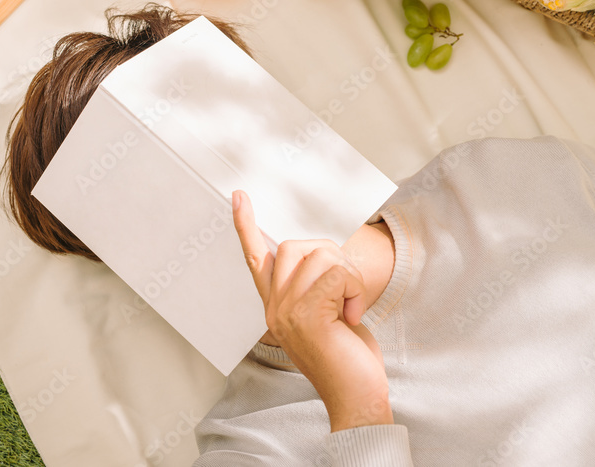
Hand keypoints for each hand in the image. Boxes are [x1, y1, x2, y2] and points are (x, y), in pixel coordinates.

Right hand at [233, 190, 392, 431]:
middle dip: (332, 259)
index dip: (246, 225)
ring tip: (349, 312)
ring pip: (322, 255)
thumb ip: (315, 287)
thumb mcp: (327, 315)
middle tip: (345, 296)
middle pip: (297, 246)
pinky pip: (337, 273)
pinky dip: (355, 289)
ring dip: (349, 278)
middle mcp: (274, 307)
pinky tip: (352, 317)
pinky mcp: (307, 315)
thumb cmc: (348, 358)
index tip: (238, 197)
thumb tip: (322, 256)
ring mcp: (287, 311)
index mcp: (275, 306)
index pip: (256, 258)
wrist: (356, 397)